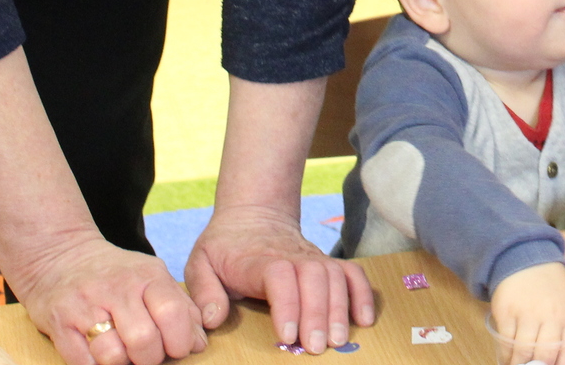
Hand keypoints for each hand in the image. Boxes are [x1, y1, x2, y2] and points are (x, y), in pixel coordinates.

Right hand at [9, 236, 203, 364]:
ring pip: (112, 355)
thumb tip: (199, 343)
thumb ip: (181, 307)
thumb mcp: (152, 277)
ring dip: (122, 364)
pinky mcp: (60, 325)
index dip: (179, 341)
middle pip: (144, 340)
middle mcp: (116, 289)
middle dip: (151, 358)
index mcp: (146, 276)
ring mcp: (85, 307)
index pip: (172, 313)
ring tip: (122, 354)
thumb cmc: (115, 275)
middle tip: (147, 355)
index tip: (176, 348)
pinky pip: (82, 363)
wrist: (60, 258)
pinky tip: (100, 356)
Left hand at [183, 203, 372, 354]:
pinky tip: (364, 320)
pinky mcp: (327, 263)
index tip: (287, 333)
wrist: (252, 216)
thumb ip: (203, 291)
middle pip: (313, 277)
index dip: (287, 303)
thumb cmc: (224, 247)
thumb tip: (213, 318)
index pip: (278, 274)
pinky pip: (352, 273)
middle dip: (317, 313)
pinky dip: (363, 294)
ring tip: (337, 340)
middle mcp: (291, 255)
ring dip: (339, 308)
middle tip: (315, 347)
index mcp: (257, 258)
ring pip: (335, 276)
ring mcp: (313, 257)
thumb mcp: (200, 263)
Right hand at [488, 263, 564, 364]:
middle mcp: (550, 317)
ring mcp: (527, 315)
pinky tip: (507, 359)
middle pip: (545, 356)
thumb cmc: (550, 283)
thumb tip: (561, 359)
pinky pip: (506, 341)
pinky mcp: (507, 312)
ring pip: (523, 351)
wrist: (526, 257)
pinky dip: (506, 354)